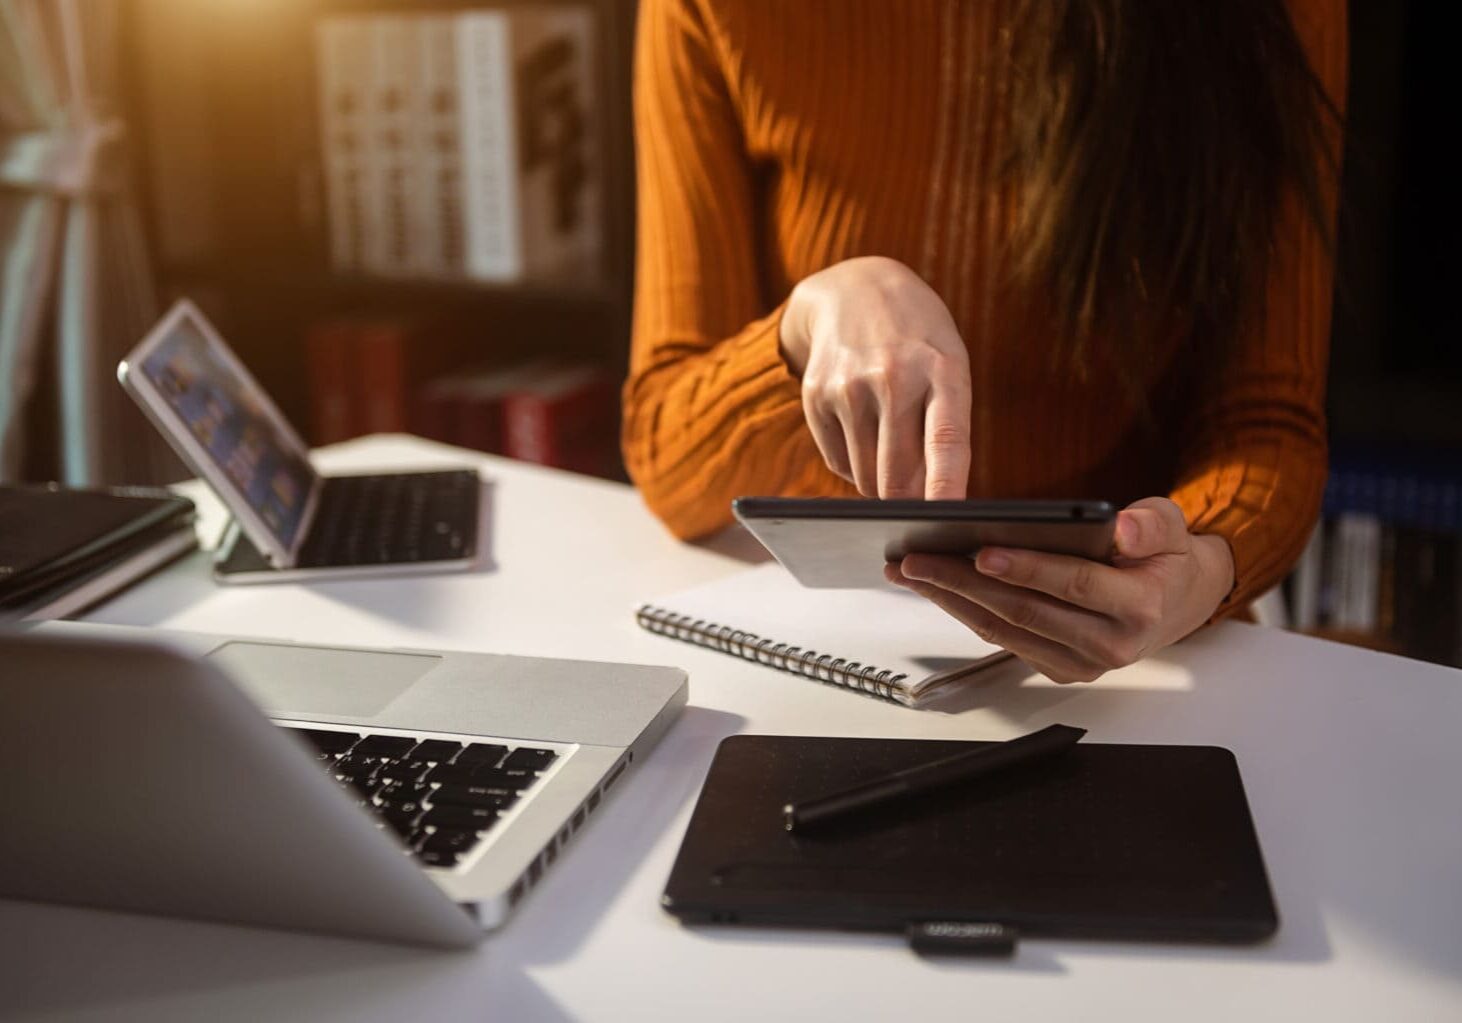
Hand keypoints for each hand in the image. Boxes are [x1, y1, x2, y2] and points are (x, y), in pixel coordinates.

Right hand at [780, 256, 970, 498]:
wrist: (855, 290)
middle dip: (908, 504)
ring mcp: (848, 387)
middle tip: (917, 507)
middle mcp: (893, 377)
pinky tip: (863, 433)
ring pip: (865, 478)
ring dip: (880, 484)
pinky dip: (854, 465)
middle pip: (897, 477)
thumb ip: (944, 431)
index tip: (947, 520)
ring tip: (890, 449)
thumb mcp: (948, 368)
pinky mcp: (815, 396)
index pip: (946, 441)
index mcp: (941, 370)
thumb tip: (923, 504)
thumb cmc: (917, 342)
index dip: (946, 487)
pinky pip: (838, 464)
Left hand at [885, 497, 1235, 682]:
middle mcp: (1109, 645)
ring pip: (1004, 630)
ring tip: (910, 571)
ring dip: (951, 600)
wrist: (1174, 602)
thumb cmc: (1164, 559)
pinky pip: (1002, 639)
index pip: (1072, 585)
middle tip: (918, 559)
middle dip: (964, 583)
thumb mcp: (1172, 528)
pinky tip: (936, 587)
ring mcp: (1081, 664)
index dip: (1025, 569)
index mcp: (1139, 607)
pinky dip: (965, 612)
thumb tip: (1124, 528)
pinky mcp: (1058, 669)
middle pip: (1025, 612)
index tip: (981, 551)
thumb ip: (1152, 525)